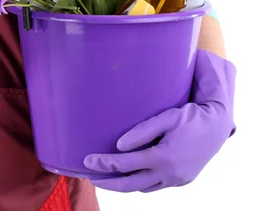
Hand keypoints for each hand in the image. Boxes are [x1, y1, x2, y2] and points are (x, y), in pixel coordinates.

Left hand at [83, 50, 235, 192]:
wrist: (219, 127)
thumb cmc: (189, 117)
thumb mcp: (166, 117)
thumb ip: (142, 131)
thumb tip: (119, 145)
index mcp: (163, 157)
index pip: (125, 165)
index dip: (104, 164)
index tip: (87, 161)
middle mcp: (169, 173)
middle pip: (130, 185)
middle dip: (108, 183)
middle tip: (90, 178)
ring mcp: (177, 180)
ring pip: (143, 189)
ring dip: (123, 185)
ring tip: (106, 178)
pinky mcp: (182, 181)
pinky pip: (156, 187)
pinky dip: (140, 183)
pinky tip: (130, 176)